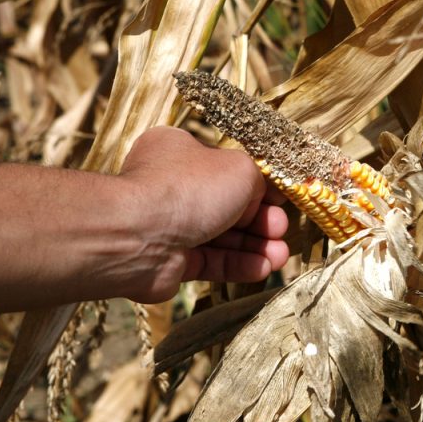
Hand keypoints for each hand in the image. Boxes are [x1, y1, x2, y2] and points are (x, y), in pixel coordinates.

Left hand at [117, 127, 289, 302]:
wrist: (139, 236)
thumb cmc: (190, 189)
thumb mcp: (240, 169)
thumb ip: (260, 180)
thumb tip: (265, 196)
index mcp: (181, 153)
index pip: (229, 169)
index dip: (260, 186)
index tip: (283, 200)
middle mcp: (173, 187)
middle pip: (229, 206)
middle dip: (261, 221)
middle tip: (281, 230)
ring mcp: (171, 226)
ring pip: (223, 237)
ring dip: (256, 247)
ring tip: (281, 257)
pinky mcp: (172, 261)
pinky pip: (212, 262)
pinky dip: (239, 265)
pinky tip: (263, 268)